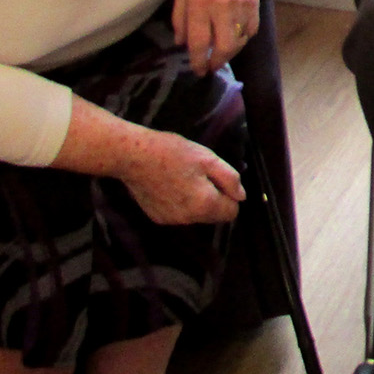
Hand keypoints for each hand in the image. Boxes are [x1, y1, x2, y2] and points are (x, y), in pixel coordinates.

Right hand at [117, 129, 244, 225]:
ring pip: (196, 216)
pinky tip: (170, 185)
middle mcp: (189, 219)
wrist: (133, 156)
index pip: (231, 213)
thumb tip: (241, 196)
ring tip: (184, 178)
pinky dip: (180, 204)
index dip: (230, 195)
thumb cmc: (173, 153)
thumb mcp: (208, 159)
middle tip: (200, 175)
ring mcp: (171, 221)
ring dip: (197, 202)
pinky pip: (179, 215)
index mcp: (205, 205)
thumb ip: (230, 179)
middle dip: (214, 199)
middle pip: (214, 216)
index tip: (219, 180)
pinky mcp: (157, 218)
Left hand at [172, 0, 260, 75]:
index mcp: (199, 0)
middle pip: (224, 47)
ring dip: (230, 52)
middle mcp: (221, 5)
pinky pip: (251, 30)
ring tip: (220, 53)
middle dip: (217, 62)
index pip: (198, 41)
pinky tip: (233, 36)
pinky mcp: (254, 2)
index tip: (197, 69)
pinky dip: (242, 37)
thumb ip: (180, 16)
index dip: (197, 60)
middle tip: (210, 67)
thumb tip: (181, 42)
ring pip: (239, 41)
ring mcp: (241, 4)